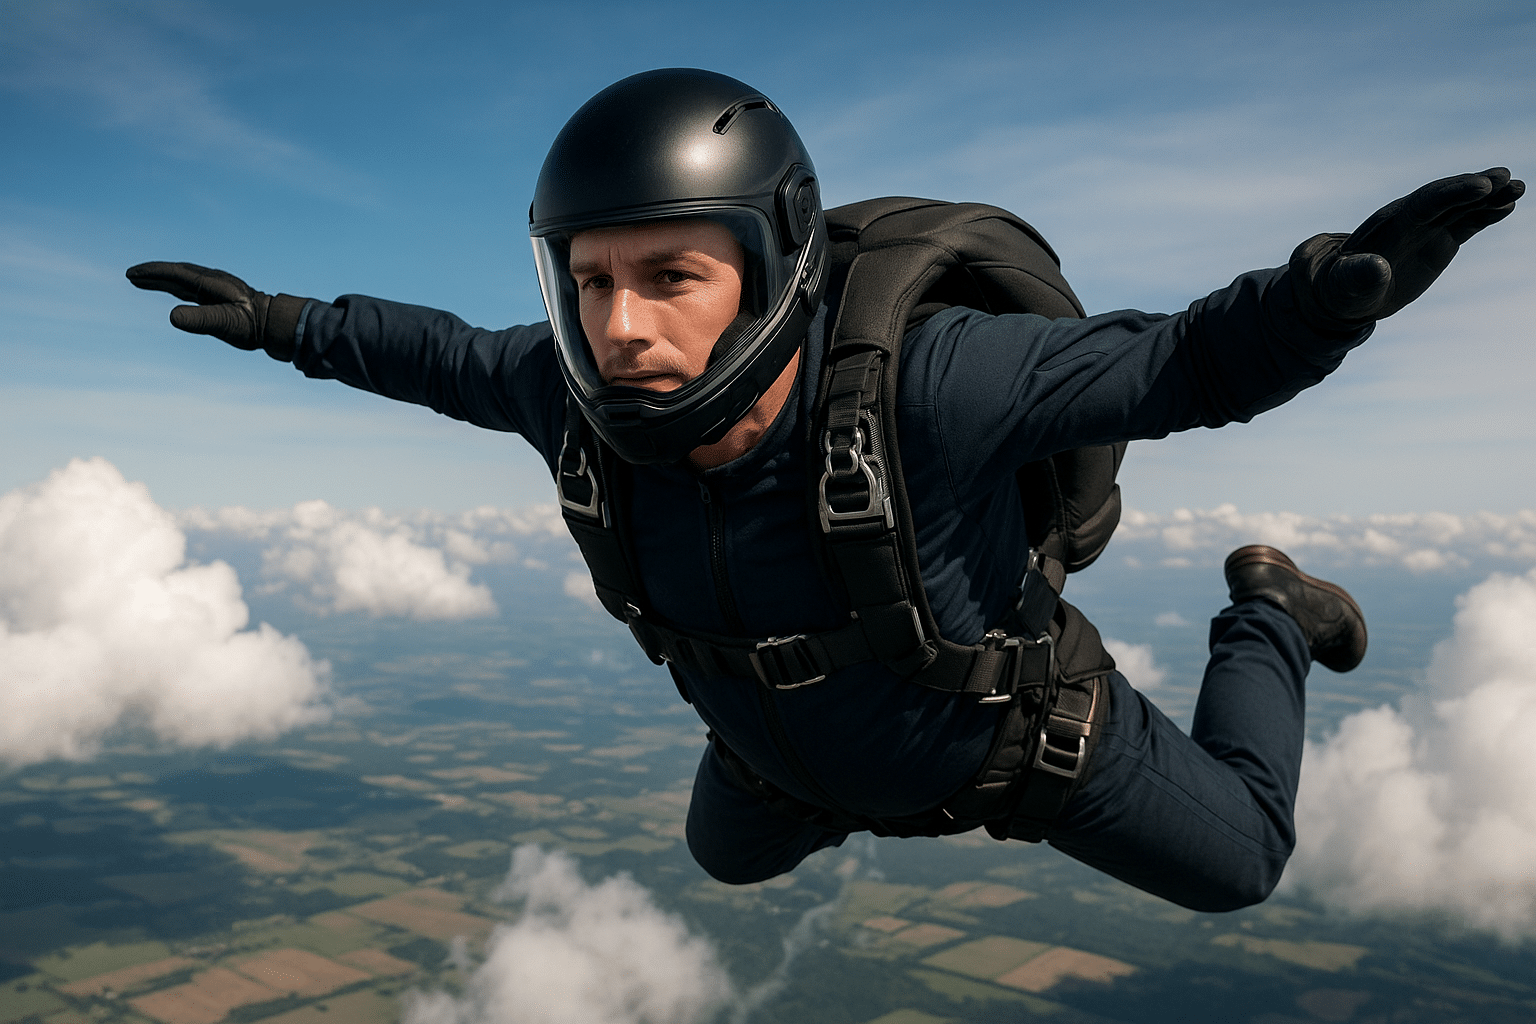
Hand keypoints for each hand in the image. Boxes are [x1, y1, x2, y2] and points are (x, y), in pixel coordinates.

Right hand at [126, 261, 307, 358]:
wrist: (275, 325)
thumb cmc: (252, 325)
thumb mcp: (225, 324)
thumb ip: (200, 319)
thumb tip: (172, 316)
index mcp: (210, 283)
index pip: (175, 274)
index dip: (152, 273)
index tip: (132, 274)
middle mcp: (212, 282)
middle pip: (176, 274)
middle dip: (153, 274)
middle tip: (131, 276)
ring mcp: (216, 289)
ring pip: (183, 280)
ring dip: (162, 280)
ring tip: (141, 282)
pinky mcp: (220, 298)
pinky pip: (192, 289)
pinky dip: (176, 288)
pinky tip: (173, 292)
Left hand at [1291, 167, 1523, 329]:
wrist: (1349, 290)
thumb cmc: (1344, 289)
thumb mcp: (1348, 286)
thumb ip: (1361, 275)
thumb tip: (1377, 268)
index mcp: (1390, 226)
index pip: (1424, 203)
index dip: (1452, 193)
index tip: (1481, 186)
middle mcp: (1411, 219)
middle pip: (1447, 197)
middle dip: (1474, 187)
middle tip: (1505, 179)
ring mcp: (1428, 227)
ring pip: (1462, 205)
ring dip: (1490, 196)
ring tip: (1518, 187)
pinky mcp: (1440, 239)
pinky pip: (1467, 221)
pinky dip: (1487, 212)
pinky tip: (1509, 203)